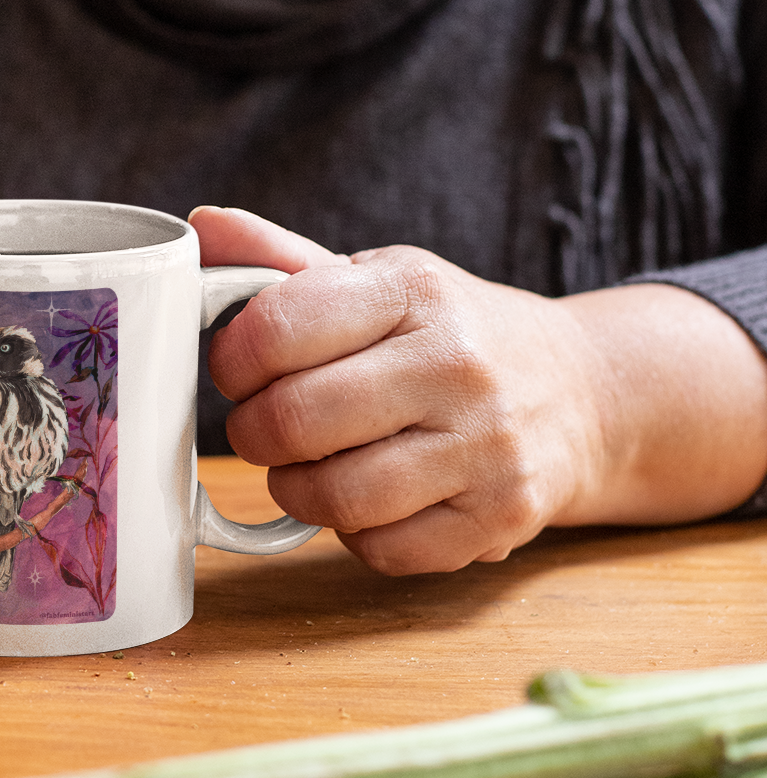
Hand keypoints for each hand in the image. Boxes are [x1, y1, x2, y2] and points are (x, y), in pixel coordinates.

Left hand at [191, 205, 766, 575]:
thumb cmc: (447, 334)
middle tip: (262, 428)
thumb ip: (281, 261)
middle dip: (254, 433)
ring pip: (336, 497)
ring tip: (307, 466)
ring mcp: (487, 445)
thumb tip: (199, 227)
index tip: (237, 370)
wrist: (578, 390)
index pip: (278, 328)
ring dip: (296, 490)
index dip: (232, 361)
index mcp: (413, 289)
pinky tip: (369, 500)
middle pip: (296, 421)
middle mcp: (457, 363)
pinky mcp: (501, 517)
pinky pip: (383, 551)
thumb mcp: (377, 280)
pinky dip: (356, 535)